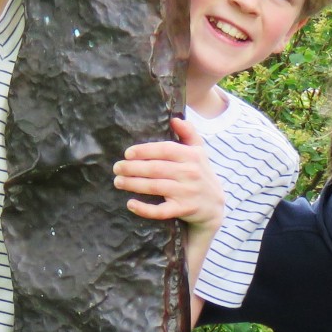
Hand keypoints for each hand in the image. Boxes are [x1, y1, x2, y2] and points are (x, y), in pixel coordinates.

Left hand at [113, 116, 223, 230]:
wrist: (215, 205)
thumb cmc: (201, 174)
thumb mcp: (199, 152)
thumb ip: (189, 134)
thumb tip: (175, 120)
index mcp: (192, 156)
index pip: (165, 149)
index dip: (145, 150)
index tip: (128, 153)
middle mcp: (190, 173)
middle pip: (156, 168)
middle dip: (132, 168)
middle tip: (117, 168)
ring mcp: (187, 192)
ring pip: (155, 187)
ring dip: (133, 184)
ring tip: (118, 181)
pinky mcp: (184, 209)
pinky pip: (161, 211)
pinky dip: (145, 209)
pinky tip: (131, 204)